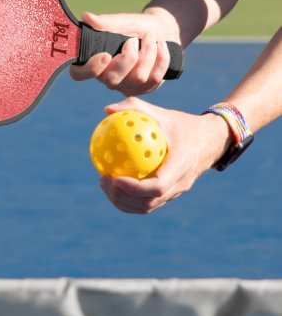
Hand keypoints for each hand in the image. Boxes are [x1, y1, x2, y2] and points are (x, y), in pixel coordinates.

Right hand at [70, 10, 179, 95]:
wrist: (161, 31)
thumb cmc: (136, 27)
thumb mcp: (122, 21)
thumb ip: (106, 22)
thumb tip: (87, 17)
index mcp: (93, 61)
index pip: (79, 74)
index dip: (90, 69)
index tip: (105, 55)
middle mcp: (106, 77)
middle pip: (112, 80)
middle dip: (128, 58)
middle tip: (133, 40)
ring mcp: (125, 86)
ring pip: (138, 78)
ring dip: (148, 52)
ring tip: (150, 36)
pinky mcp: (144, 89)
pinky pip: (154, 79)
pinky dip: (161, 58)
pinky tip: (161, 45)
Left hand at [98, 97, 232, 213]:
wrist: (211, 140)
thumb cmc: (183, 124)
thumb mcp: (162, 113)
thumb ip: (135, 108)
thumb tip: (107, 110)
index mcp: (181, 166)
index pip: (157, 187)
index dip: (134, 188)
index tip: (114, 178)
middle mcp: (180, 184)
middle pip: (148, 203)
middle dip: (122, 197)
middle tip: (103, 180)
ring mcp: (176, 192)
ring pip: (147, 207)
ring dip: (123, 201)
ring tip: (104, 184)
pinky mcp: (171, 194)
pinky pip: (148, 202)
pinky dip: (129, 199)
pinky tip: (113, 183)